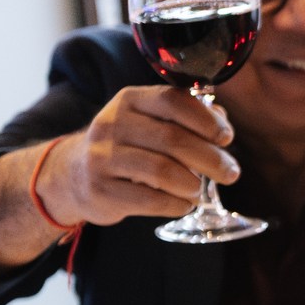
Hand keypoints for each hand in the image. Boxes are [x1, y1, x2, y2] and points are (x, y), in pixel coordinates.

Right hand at [45, 84, 240, 225]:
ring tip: (201, 189)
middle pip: (173, 139)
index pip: (173, 101)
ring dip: (193, 184)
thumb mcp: (149, 122)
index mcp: (130, 100)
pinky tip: (185, 204)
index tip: (226, 138)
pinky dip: (176, 204)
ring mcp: (102, 157)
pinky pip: (149, 200)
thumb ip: (185, 117)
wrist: (73, 175)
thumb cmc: (127, 146)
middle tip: (231, 173)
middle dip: (211, 158)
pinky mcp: (100, 190)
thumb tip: (221, 118)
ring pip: (161, 170)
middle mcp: (112, 124)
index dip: (206, 120)